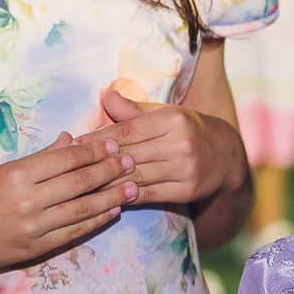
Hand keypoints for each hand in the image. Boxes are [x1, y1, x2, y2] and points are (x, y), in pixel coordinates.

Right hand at [0, 133, 136, 271]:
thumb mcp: (0, 172)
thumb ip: (40, 158)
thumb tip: (70, 140)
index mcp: (16, 175)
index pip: (66, 159)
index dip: (95, 152)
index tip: (115, 146)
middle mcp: (27, 201)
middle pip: (80, 182)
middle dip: (111, 170)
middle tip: (132, 162)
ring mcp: (33, 227)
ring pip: (83, 208)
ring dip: (113, 196)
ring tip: (134, 185)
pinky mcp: (36, 249)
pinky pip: (75, 232)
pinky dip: (97, 220)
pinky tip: (114, 210)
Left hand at [75, 90, 246, 205]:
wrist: (226, 157)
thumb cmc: (188, 130)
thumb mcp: (166, 114)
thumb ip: (135, 110)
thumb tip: (106, 97)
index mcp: (173, 119)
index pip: (126, 130)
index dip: (97, 138)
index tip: (73, 143)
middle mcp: (182, 143)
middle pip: (128, 155)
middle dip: (96, 161)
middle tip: (68, 167)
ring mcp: (185, 169)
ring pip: (135, 177)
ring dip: (105, 182)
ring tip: (80, 184)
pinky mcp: (186, 190)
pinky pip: (148, 195)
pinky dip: (124, 196)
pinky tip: (105, 197)